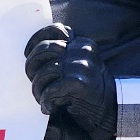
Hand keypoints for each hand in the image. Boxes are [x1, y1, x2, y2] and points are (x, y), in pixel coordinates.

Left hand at [23, 23, 117, 139]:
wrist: (111, 109)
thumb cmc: (89, 89)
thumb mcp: (80, 64)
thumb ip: (64, 54)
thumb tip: (32, 53)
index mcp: (82, 43)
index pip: (55, 31)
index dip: (36, 41)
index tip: (27, 53)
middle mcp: (82, 50)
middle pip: (44, 49)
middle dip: (32, 66)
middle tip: (33, 80)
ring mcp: (81, 65)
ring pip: (45, 71)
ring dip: (38, 88)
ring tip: (42, 99)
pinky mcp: (79, 82)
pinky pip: (51, 89)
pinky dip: (46, 100)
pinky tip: (49, 108)